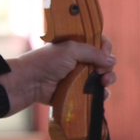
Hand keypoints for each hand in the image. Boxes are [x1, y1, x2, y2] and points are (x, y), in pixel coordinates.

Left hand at [0, 36, 115, 113]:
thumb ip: (92, 52)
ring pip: (102, 79)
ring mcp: (78, 78)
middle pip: (103, 63)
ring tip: (103, 84)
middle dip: (108, 68)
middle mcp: (79, 61)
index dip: (105, 48)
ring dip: (107, 81)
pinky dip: (101, 95)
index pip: (98, 44)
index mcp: (76, 46)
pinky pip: (94, 94)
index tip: (105, 53)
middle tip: (103, 73)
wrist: (28, 83)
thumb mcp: (70, 49)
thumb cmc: (45, 62)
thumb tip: (112, 60)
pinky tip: (100, 95)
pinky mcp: (76, 93)